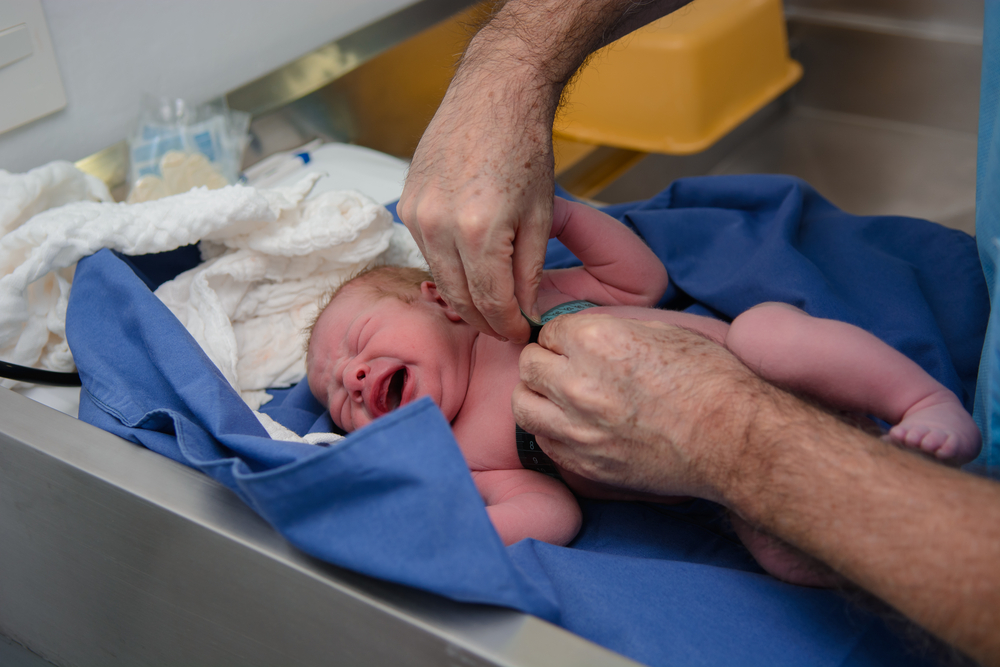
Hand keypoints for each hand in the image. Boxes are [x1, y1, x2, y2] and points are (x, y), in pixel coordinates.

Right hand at [398, 69, 555, 343]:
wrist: (493, 95)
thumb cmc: (524, 146)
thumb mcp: (540, 215)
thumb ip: (529, 270)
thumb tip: (524, 310)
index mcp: (479, 231)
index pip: (490, 301)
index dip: (507, 324)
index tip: (519, 333)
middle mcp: (439, 226)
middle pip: (459, 296)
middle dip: (484, 319)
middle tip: (504, 328)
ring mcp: (417, 214)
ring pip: (439, 277)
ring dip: (464, 297)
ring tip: (489, 306)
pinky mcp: (407, 204)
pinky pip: (427, 251)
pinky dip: (448, 267)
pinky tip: (468, 270)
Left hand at [512, 313, 766, 501]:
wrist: (732, 439)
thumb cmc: (709, 381)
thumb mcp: (662, 331)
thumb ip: (612, 330)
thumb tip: (585, 334)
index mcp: (595, 341)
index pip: (549, 333)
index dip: (564, 338)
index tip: (577, 347)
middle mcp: (577, 383)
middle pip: (529, 366)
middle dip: (546, 362)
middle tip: (567, 369)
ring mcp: (577, 428)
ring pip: (523, 405)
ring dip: (538, 396)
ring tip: (561, 398)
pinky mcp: (585, 464)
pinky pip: (544, 442)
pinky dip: (551, 431)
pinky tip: (574, 426)